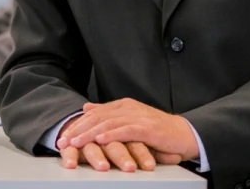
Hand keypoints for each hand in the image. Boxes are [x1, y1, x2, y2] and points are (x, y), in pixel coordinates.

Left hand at [56, 99, 198, 161]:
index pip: (94, 113)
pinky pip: (126, 131)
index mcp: (123, 106)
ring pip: (108, 123)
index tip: (63, 135)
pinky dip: (112, 135)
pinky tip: (100, 140)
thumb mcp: (130, 121)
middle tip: (63, 141)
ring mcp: (138, 117)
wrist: (185, 135)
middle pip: (98, 117)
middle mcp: (129, 108)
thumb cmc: (158, 132)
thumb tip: (86, 107)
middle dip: (78, 130)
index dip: (77, 124)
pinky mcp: (148, 128)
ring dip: (90, 134)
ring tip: (76, 142)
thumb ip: (109, 114)